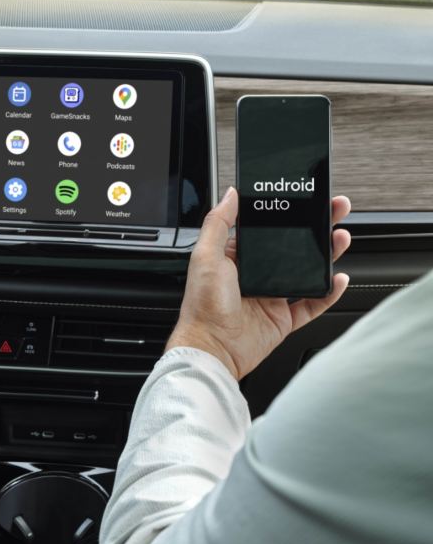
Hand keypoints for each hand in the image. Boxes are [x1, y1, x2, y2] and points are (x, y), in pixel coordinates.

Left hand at [167, 187, 350, 379]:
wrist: (212, 349)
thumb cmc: (202, 306)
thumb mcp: (205, 256)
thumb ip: (218, 223)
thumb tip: (231, 194)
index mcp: (236, 257)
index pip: (267, 229)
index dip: (287, 214)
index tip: (304, 199)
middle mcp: (255, 275)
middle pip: (293, 247)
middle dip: (315, 228)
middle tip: (334, 210)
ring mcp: (271, 296)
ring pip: (307, 272)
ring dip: (326, 255)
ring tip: (341, 237)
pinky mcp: (283, 319)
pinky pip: (312, 304)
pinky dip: (328, 293)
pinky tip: (338, 279)